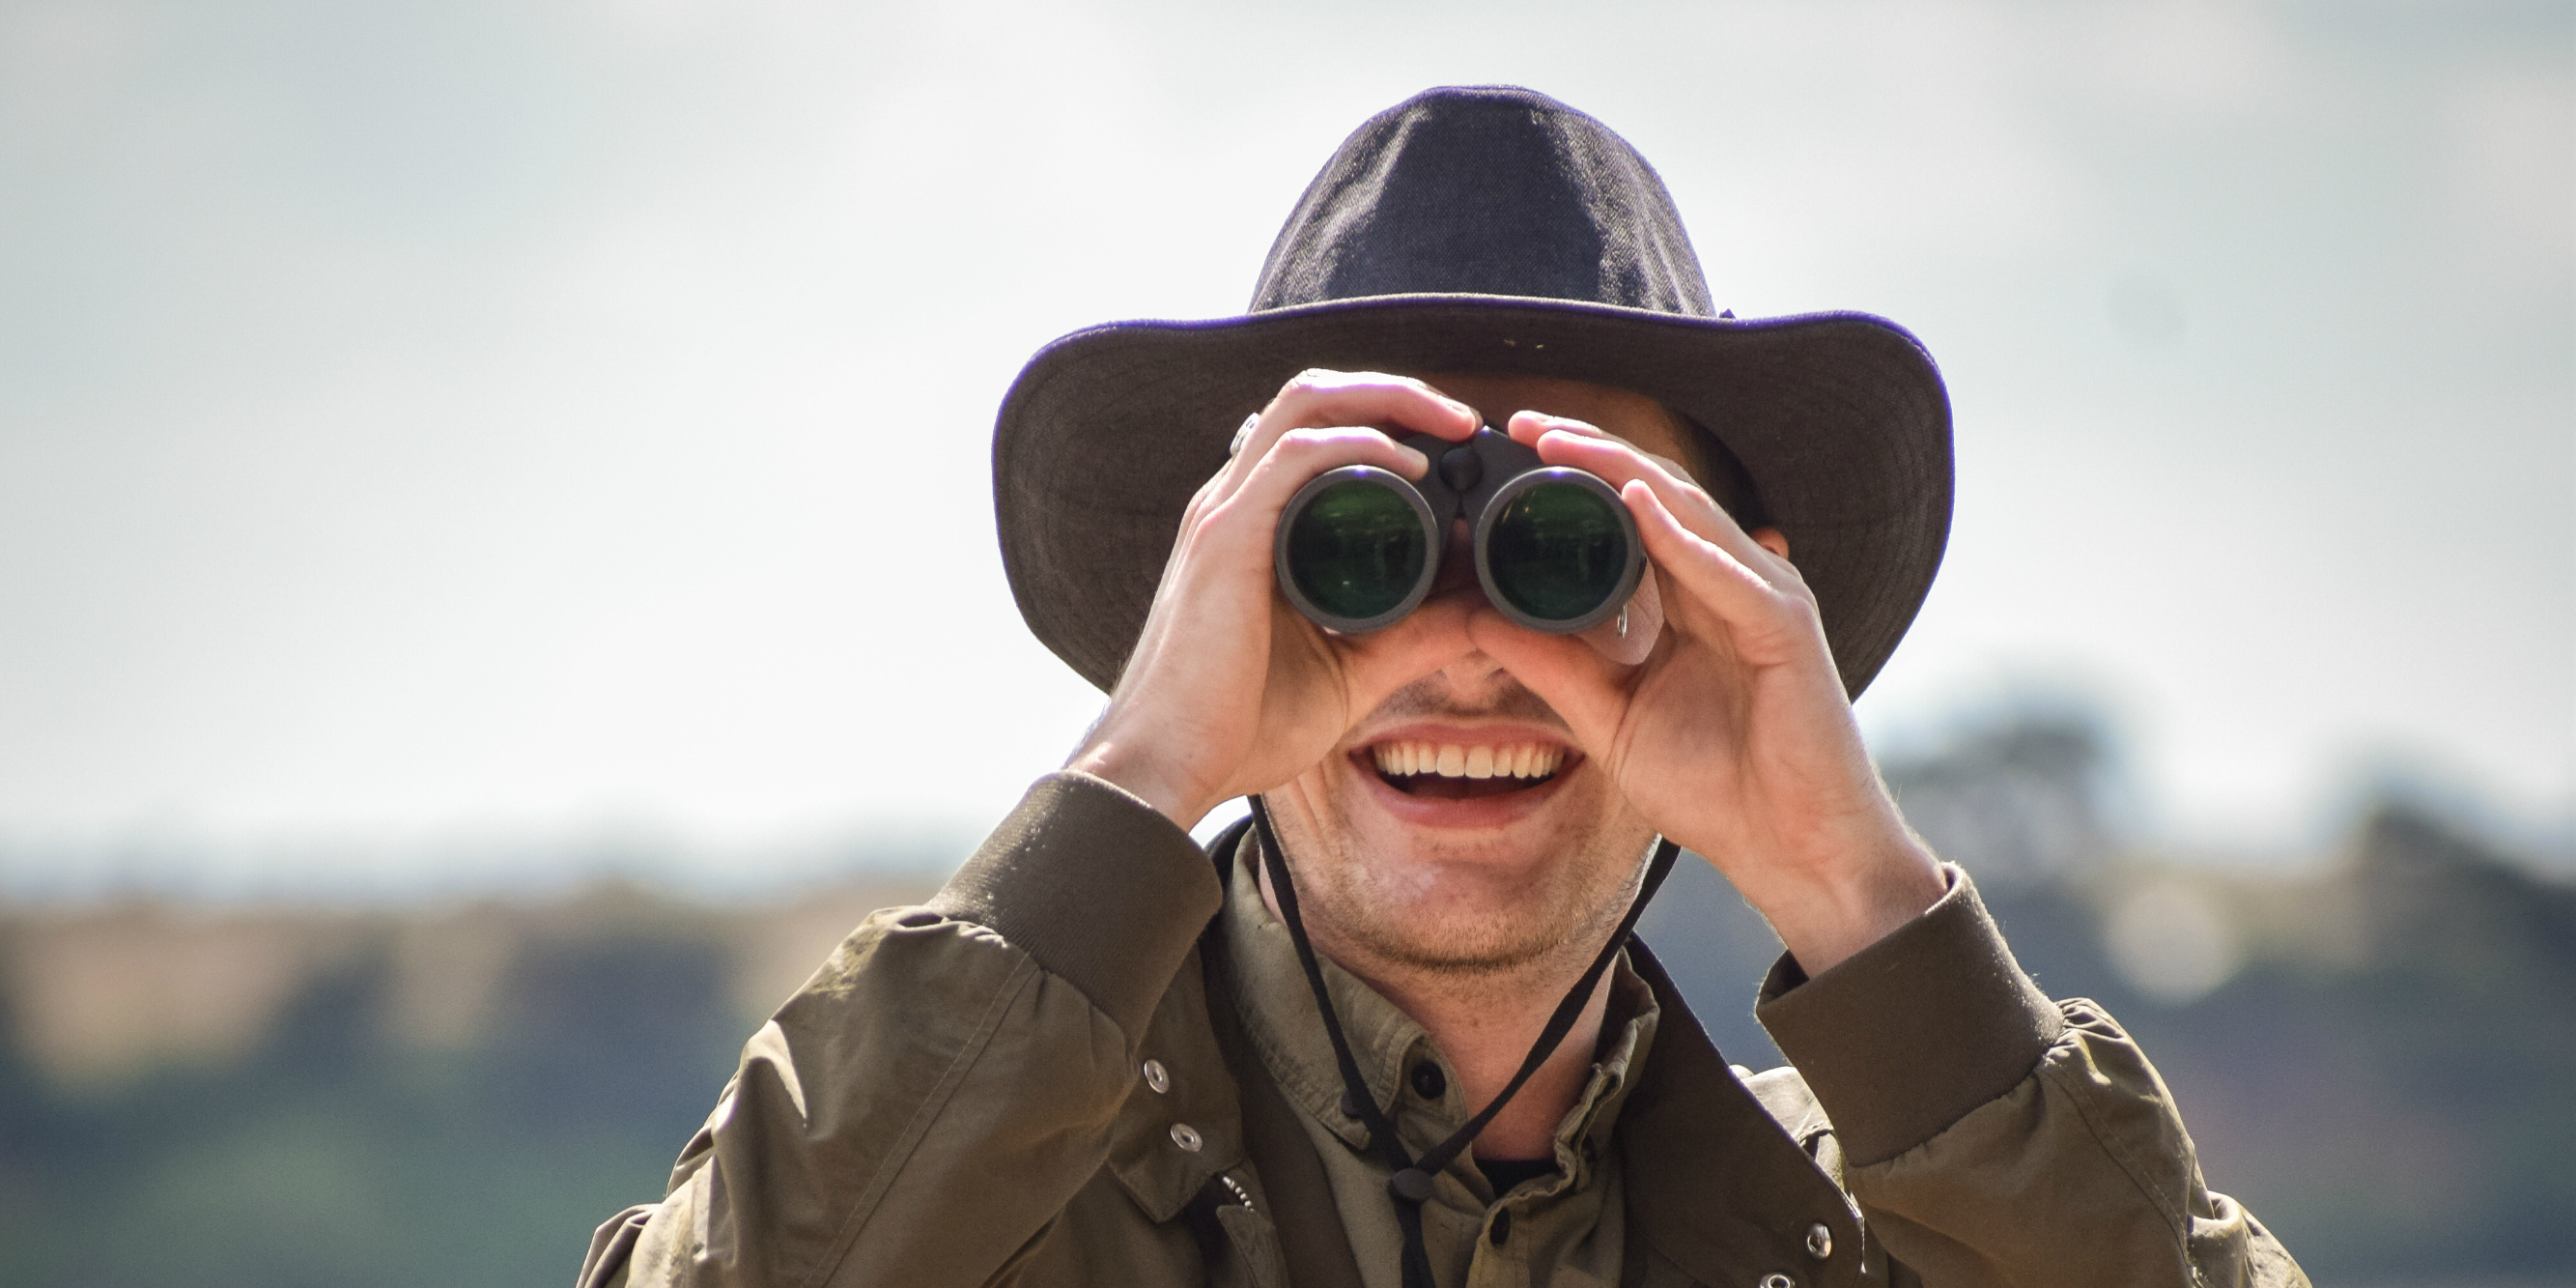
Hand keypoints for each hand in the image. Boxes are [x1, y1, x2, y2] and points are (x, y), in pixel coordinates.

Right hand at [1066, 370, 1482, 828]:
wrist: (1169, 766)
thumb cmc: (1238, 725)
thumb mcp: (1352, 671)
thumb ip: (1414, 640)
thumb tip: (1485, 615)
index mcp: (1256, 525)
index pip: (1322, 433)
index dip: (1391, 420)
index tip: (1463, 450)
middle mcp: (1235, 502)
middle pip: (1315, 397)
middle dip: (1398, 390)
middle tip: (1466, 421)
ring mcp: (1225, 513)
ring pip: (1306, 404)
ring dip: (1387, 398)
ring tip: (1452, 423)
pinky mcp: (1226, 539)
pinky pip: (1295, 458)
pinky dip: (1358, 445)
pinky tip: (1409, 465)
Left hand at [1471, 411, 1945, 973]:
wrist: (1794, 854)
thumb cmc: (1719, 790)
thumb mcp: (1610, 720)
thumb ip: (1553, 666)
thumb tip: (1477, 619)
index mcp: (1691, 597)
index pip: (1627, 511)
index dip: (1573, 474)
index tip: (1504, 450)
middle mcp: (1730, 582)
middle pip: (1655, 491)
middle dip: (1588, 450)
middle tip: (1520, 421)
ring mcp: (1765, 598)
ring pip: (1689, 511)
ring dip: (1622, 470)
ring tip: (1560, 440)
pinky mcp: (1789, 630)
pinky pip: (1730, 570)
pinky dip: (1682, 536)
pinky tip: (1635, 504)